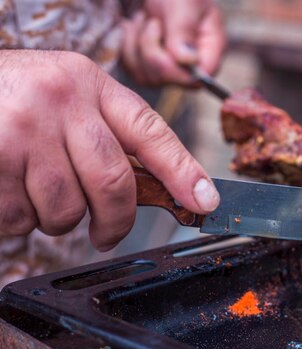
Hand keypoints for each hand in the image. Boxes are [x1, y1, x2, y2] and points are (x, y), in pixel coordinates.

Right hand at [0, 50, 219, 249]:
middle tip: (107, 233)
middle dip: (115, 221)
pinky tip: (12, 192)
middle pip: (113, 182)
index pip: (150, 132)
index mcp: (91, 84)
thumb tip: (165, 187)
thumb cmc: (21, 99)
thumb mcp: (71, 97)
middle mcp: (61, 100)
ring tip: (41, 194)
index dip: (183, 172)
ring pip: (66, 209)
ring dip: (59, 220)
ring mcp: (24, 129)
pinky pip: (22, 218)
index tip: (205, 201)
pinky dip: (21, 220)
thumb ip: (111, 134)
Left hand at [121, 0, 225, 85]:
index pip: (199, 79)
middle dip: (151, 50)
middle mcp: (194, 65)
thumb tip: (187, 61)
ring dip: (137, 46)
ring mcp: (172, 67)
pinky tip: (136, 28)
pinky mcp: (151, 66)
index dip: (176, 69)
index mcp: (210, 49)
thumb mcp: (184, 3)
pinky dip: (128, 48)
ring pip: (148, 78)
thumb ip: (184, 31)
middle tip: (153, 22)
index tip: (163, 38)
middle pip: (169, 81)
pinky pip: (134, 71)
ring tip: (144, 21)